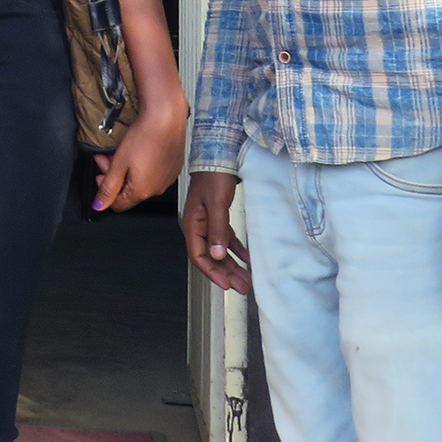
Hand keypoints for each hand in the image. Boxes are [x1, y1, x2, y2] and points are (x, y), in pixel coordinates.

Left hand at [90, 97, 186, 211]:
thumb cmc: (144, 137)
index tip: (101, 175)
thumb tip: (99, 206)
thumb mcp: (118, 163)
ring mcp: (168, 178)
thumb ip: (108, 187)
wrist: (166, 118)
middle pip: (129, 191)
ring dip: (127, 170)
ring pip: (141, 181)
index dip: (105, 191)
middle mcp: (158, 188)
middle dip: (114, 176)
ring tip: (121, 153)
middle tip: (106, 159)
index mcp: (142, 191)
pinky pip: (154, 173)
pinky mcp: (174, 167)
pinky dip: (143, 165)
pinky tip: (138, 151)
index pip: (118, 204)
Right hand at [181, 169, 250, 294]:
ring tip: (246, 279)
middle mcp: (200, 226)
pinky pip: (227, 239)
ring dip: (232, 265)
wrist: (220, 155)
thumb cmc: (214, 175)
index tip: (225, 285)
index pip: (199, 256)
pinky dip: (237, 250)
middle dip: (226, 273)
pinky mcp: (220, 216)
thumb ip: (217, 229)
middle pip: (211, 257)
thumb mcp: (216, 203)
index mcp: (193, 224)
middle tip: (241, 287)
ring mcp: (209, 222)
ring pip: (220, 250)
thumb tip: (216, 255)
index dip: (212, 272)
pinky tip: (247, 259)